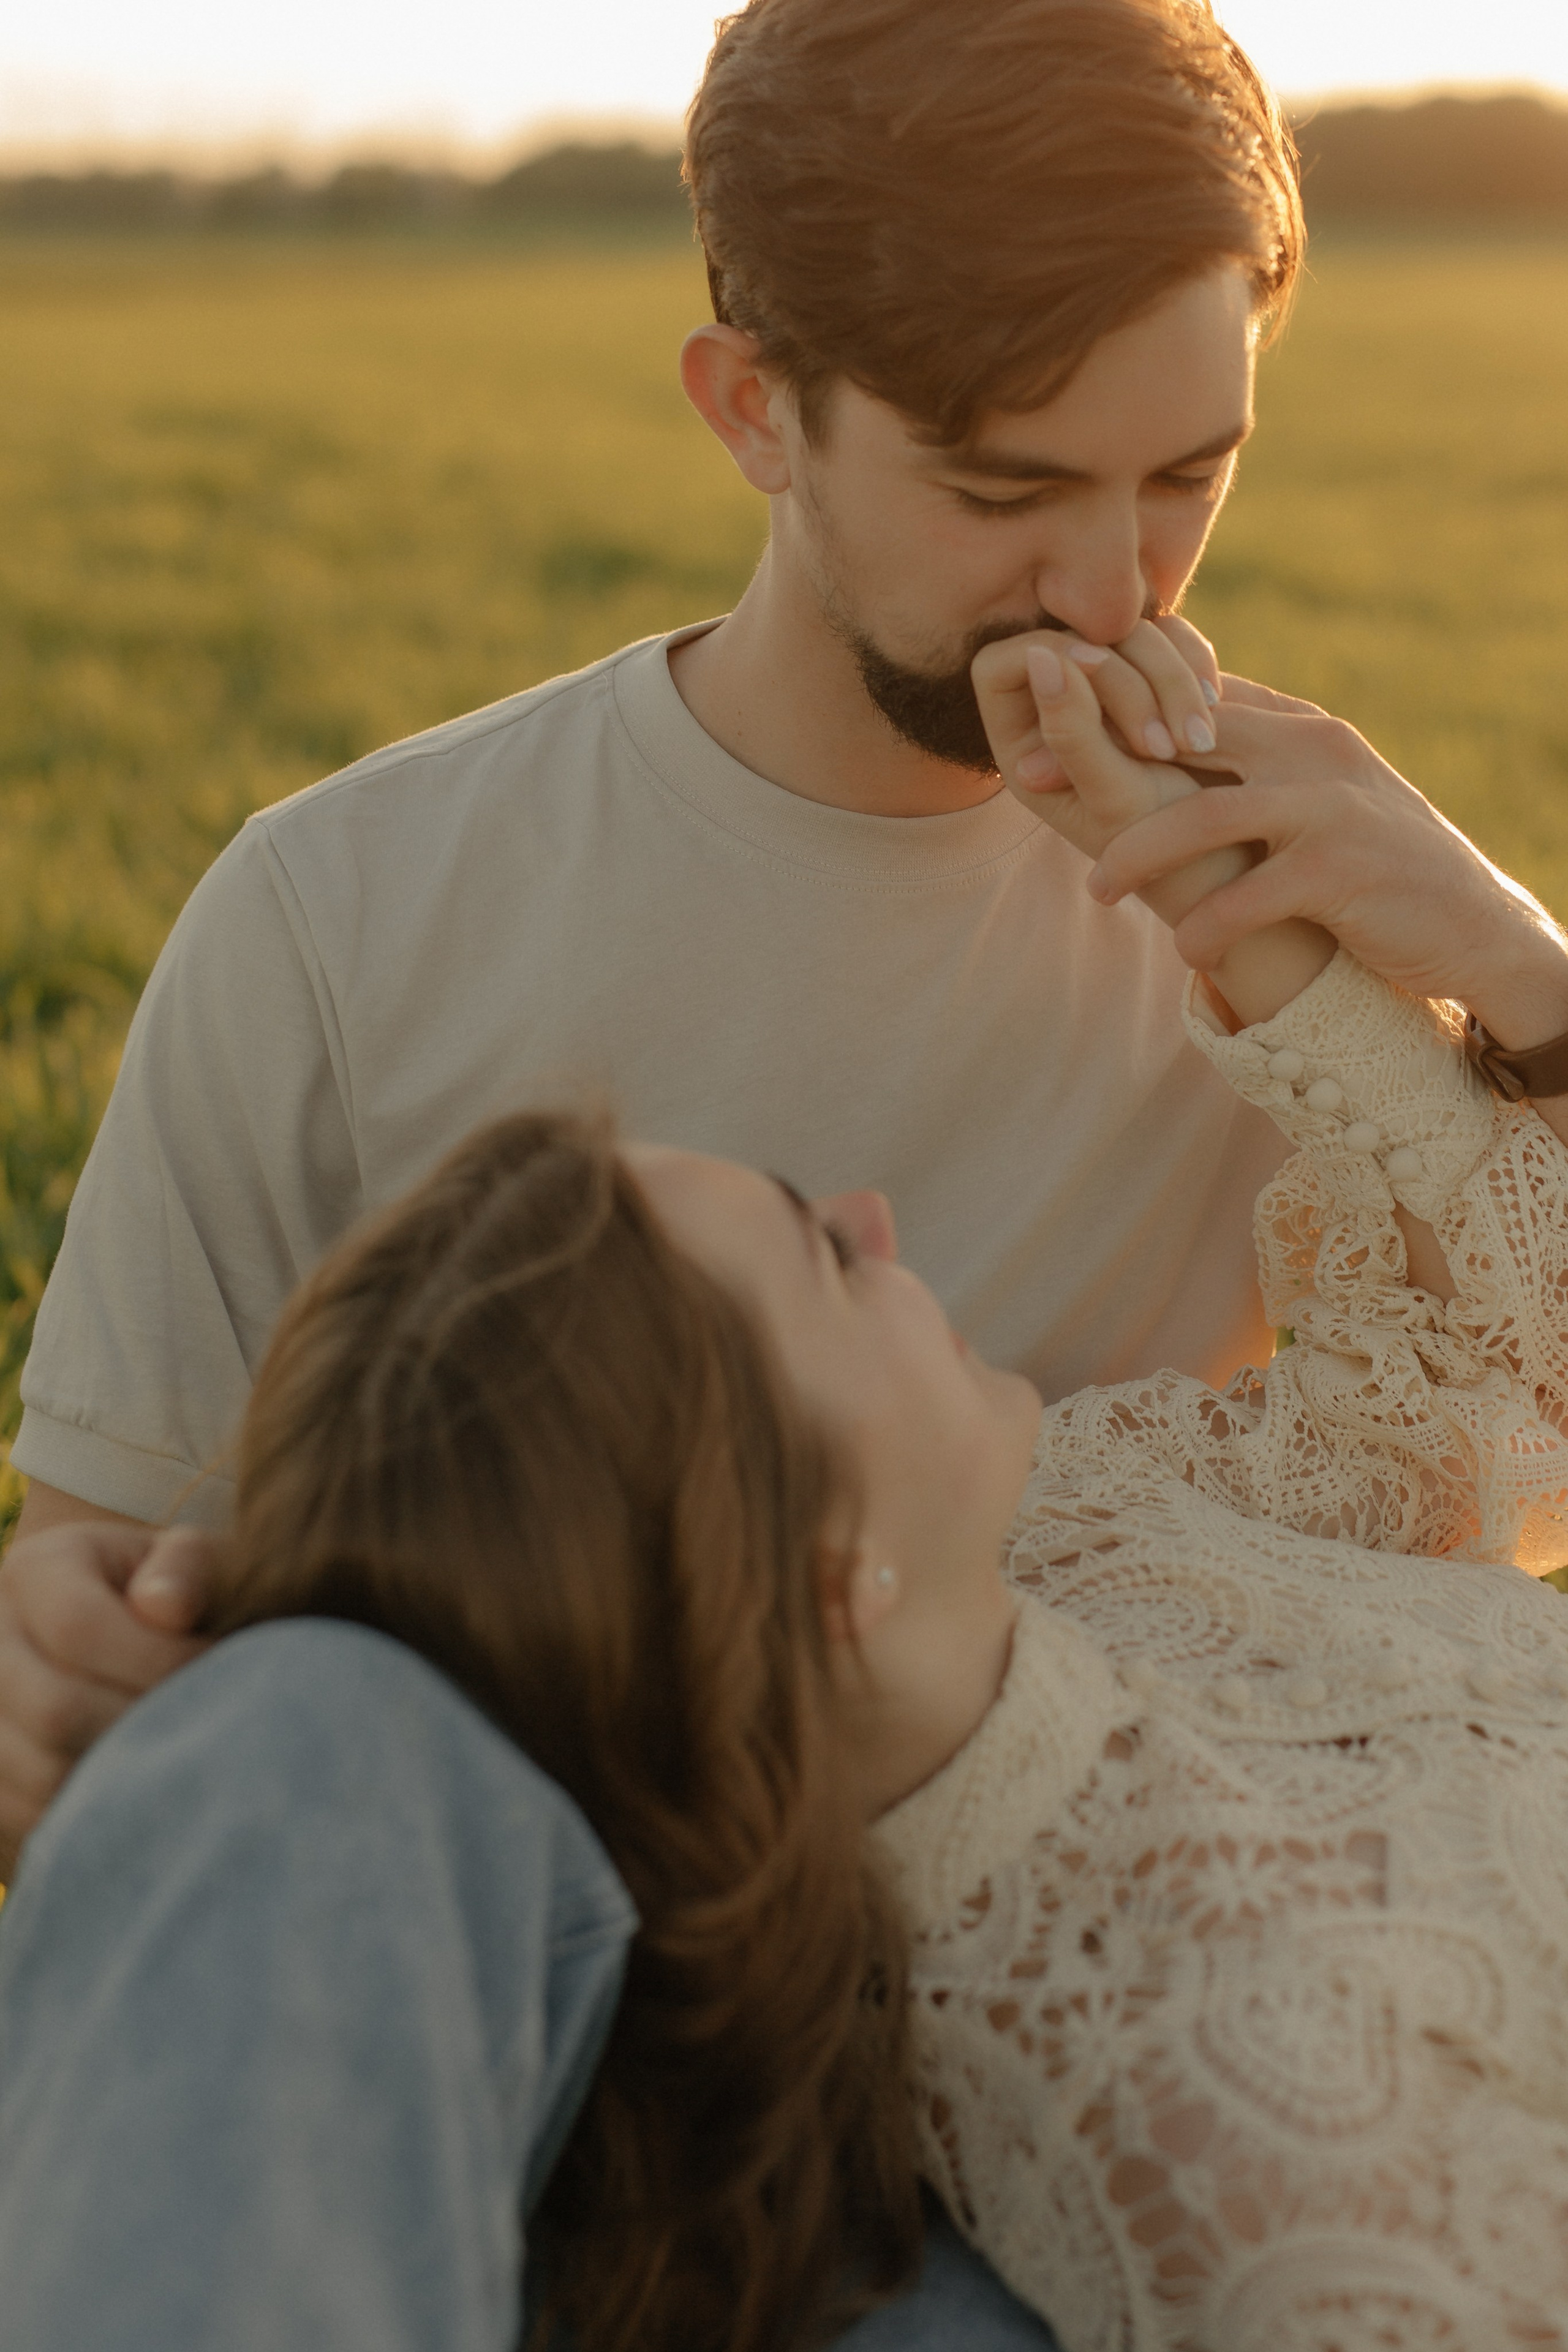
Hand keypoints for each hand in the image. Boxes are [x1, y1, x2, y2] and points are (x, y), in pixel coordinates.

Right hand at [0, 1523, 216, 1876]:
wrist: (141, 1635)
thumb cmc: (183, 1592)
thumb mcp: (194, 1559)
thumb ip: (188, 1568)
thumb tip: (167, 1609)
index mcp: (35, 1570)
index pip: (80, 1628)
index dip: (157, 1661)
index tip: (221, 1673)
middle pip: (53, 1709)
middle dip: (145, 1726)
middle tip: (210, 1730)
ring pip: (38, 1774)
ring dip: (124, 1778)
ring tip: (184, 1758)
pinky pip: (28, 1816)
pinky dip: (94, 1816)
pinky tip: (148, 1793)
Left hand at [971, 626, 1249, 923]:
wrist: (1239, 861)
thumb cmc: (1170, 854)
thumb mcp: (1117, 798)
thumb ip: (1072, 732)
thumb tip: (1037, 656)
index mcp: (1022, 749)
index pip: (1000, 664)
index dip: (1047, 657)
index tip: (1099, 679)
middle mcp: (1058, 715)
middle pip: (1069, 638)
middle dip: (1124, 677)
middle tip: (1162, 748)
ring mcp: (1109, 693)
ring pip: (1123, 631)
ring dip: (1169, 674)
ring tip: (1198, 742)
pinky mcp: (1158, 680)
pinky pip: (1168, 637)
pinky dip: (1193, 664)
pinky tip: (1215, 710)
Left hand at [1083, 683, 1567, 1051]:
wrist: (1470, 925)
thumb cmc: (1376, 868)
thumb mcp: (1313, 799)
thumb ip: (1251, 765)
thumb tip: (1166, 747)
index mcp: (1300, 729)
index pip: (1192, 695)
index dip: (1113, 706)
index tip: (1043, 724)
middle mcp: (1313, 753)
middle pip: (1183, 731)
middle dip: (1098, 752)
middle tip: (1030, 781)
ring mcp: (1329, 809)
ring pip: (1204, 814)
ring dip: (1136, 852)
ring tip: (1094, 886)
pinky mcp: (1341, 872)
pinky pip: (1250, 895)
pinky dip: (1206, 925)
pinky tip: (1182, 951)